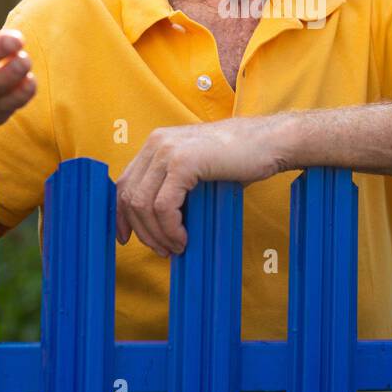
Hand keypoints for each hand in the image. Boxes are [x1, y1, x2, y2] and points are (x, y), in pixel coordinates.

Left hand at [114, 115, 293, 255]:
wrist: (270, 142)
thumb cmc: (240, 159)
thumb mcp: (198, 169)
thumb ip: (174, 185)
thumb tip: (155, 223)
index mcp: (157, 143)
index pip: (124, 183)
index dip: (121, 214)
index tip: (126, 237)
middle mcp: (157, 143)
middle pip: (130, 196)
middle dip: (142, 230)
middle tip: (161, 249)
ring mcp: (168, 150)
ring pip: (144, 204)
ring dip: (157, 234)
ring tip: (176, 247)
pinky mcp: (184, 162)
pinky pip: (164, 206)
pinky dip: (171, 229)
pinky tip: (184, 238)